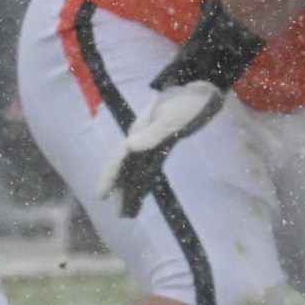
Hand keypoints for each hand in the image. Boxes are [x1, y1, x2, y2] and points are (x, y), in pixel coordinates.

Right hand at [97, 81, 223, 218]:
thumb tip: (130, 147)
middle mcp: (140, 140)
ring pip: (137, 171)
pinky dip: (145, 182)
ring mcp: (151, 143)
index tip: (101, 195)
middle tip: (121, 214)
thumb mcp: (172, 117)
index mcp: (139, 133)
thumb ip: (152, 133)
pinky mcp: (163, 145)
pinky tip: (143, 194)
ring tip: (130, 212)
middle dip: (121, 191)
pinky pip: (150, 168)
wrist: (203, 89)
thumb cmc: (188, 102)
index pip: (120, 158)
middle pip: (126, 169)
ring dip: (132, 190)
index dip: (109, 177)